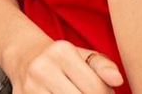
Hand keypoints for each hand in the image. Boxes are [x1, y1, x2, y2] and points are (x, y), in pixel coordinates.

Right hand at [5, 37, 123, 92]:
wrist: (24, 57)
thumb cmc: (61, 60)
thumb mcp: (82, 56)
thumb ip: (103, 66)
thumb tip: (117, 80)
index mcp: (61, 52)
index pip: (96, 89)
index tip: (104, 93)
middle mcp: (42, 68)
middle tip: (89, 92)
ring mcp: (30, 87)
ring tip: (77, 92)